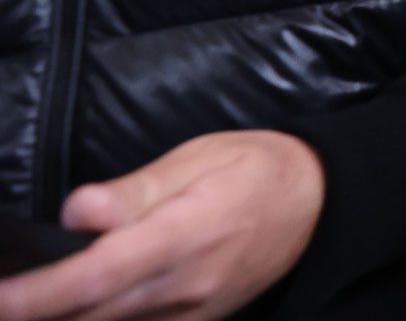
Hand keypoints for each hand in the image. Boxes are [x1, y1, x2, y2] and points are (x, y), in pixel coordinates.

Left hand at [0, 130, 324, 319]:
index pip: (99, 273)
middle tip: (0, 293)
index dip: (38, 292)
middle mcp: (186, 285)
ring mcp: (191, 314)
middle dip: (34, 310)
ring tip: (27, 298)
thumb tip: (77, 212)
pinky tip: (74, 308)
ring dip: (62, 317)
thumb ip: (134, 190)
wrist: (317, 203)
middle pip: (91, 314)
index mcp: (186, 232)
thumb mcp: (198, 157)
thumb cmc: (254, 168)